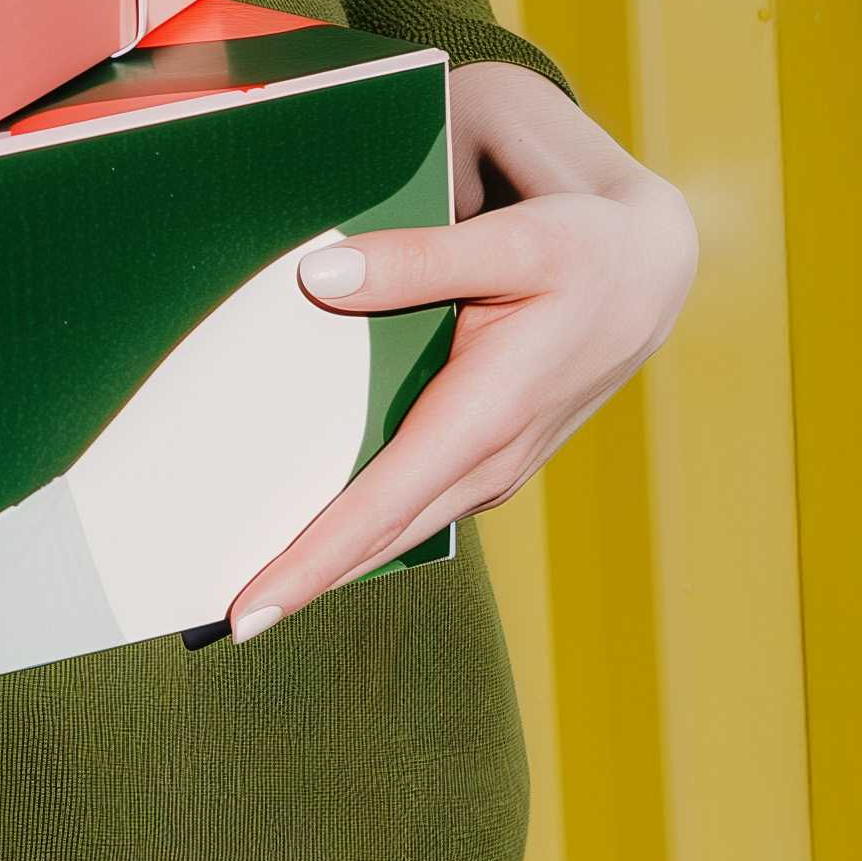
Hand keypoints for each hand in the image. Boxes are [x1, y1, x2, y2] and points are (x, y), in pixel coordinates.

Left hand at [225, 59, 695, 641]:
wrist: (649, 272)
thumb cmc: (584, 251)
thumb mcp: (513, 241)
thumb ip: (417, 260)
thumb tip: (316, 279)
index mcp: (486, 419)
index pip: (379, 508)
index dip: (310, 565)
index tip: (246, 611)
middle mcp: (487, 463)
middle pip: (377, 540)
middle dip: (299, 583)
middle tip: (212, 620)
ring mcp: (490, 469)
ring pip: (394, 530)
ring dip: (326, 562)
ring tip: (243, 587)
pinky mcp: (487, 458)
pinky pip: (410, 505)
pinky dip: (360, 528)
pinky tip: (309, 526)